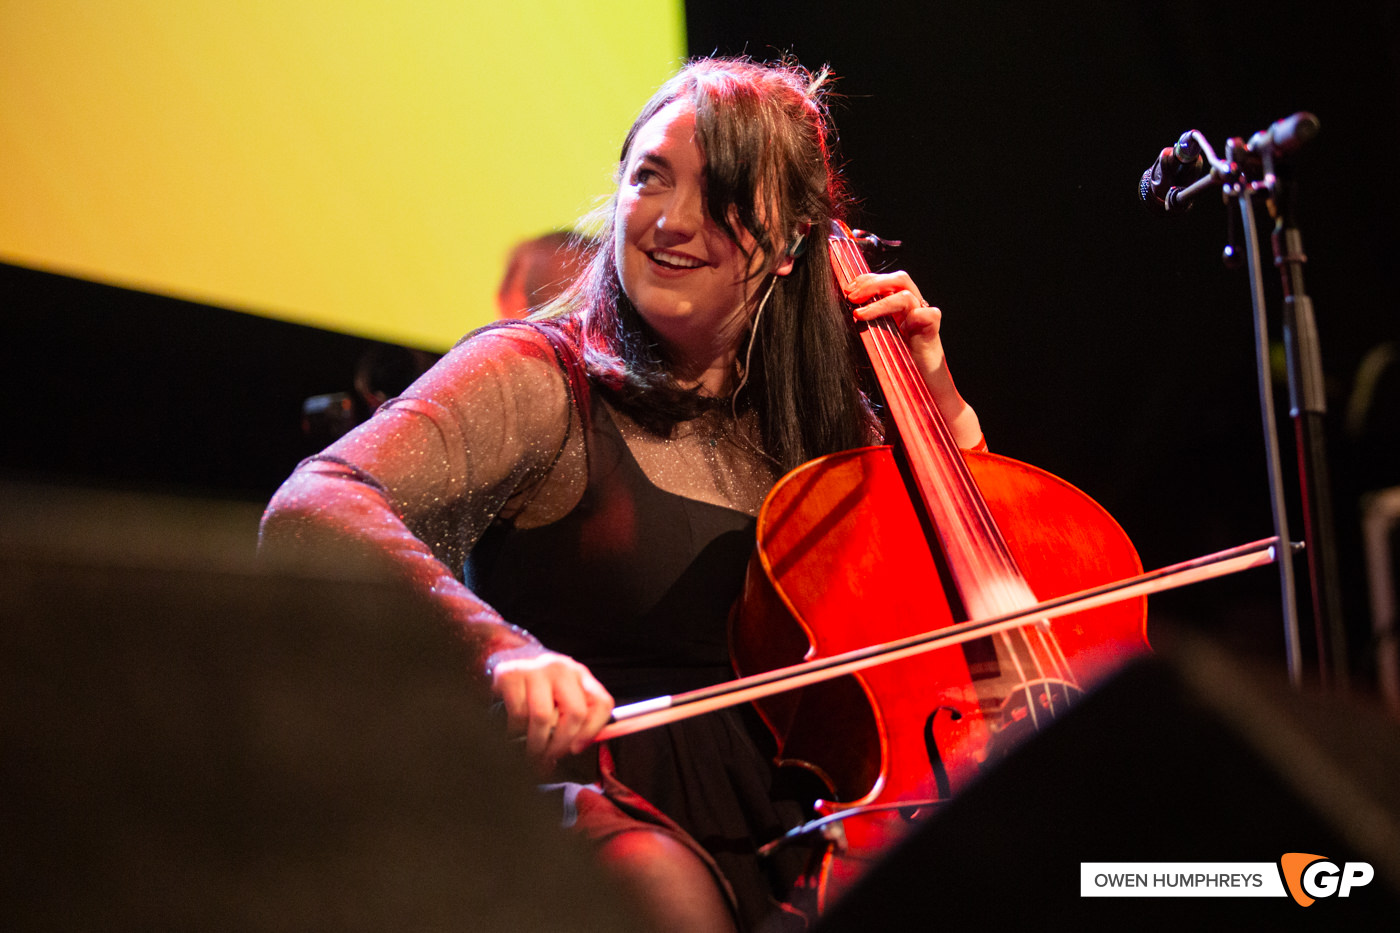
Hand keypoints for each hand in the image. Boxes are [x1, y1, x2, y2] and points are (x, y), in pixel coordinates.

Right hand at [492, 651, 614, 768]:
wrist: (505, 654)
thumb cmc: (537, 684)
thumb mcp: (561, 695)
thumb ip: (574, 719)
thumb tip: (576, 750)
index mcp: (580, 675)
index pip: (602, 703)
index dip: (592, 732)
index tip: (577, 749)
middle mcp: (562, 669)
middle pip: (575, 713)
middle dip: (561, 744)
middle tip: (549, 757)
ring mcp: (537, 670)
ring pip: (543, 717)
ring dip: (537, 743)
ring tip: (532, 751)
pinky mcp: (511, 675)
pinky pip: (518, 713)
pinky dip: (516, 731)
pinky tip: (515, 732)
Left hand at [843, 270, 981, 449]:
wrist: (924, 392)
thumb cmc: (898, 369)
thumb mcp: (875, 344)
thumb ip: (865, 329)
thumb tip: (837, 319)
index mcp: (898, 308)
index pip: (884, 281)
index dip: (866, 280)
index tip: (846, 288)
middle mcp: (912, 309)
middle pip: (898, 279)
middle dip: (872, 283)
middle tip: (850, 296)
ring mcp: (923, 318)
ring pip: (907, 295)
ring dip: (880, 301)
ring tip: (859, 314)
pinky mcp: (933, 333)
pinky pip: (929, 314)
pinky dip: (916, 316)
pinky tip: (902, 326)